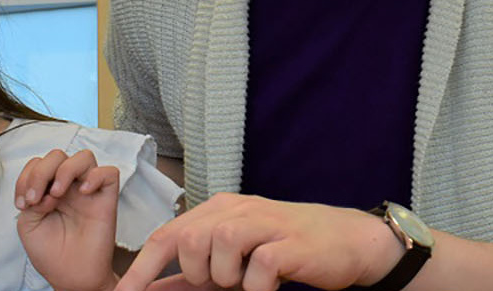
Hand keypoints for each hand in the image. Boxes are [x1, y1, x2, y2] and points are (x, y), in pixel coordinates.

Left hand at [17, 149, 122, 290]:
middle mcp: (69, 186)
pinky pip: (109, 172)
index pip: (39, 164)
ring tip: (56, 194)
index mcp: (48, 190)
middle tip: (37, 199)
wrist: (71, 276)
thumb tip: (46, 189)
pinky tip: (82, 193)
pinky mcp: (107, 199)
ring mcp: (88, 191)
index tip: (23, 204)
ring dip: (64, 171)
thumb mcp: (28, 225)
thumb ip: (31, 199)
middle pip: (58, 155)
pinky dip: (95, 176)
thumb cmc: (52, 254)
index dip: (27, 177)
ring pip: (84, 157)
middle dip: (41, 173)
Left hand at [114, 193, 401, 290]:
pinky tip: (271, 284)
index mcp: (222, 209)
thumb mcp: (239, 255)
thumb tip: (153, 288)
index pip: (168, 234)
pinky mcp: (288, 244)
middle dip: (196, 274)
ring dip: (227, 278)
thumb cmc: (290, 248)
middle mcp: (239, 209)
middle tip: (223, 283)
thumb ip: (199, 269)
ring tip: (249, 280)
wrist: (350, 241)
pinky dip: (257, 287)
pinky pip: (256, 269)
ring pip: (217, 248)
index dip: (142, 267)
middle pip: (187, 241)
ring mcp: (265, 223)